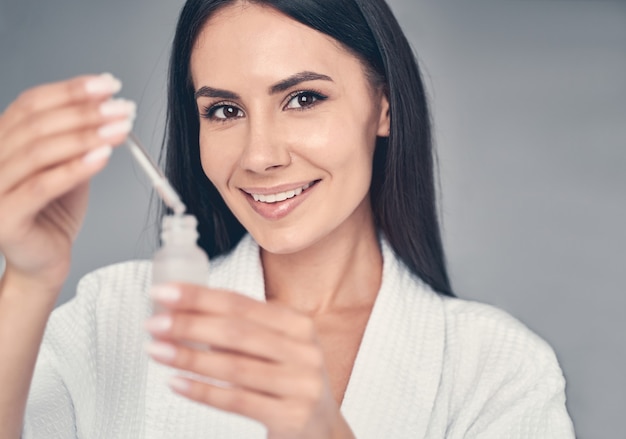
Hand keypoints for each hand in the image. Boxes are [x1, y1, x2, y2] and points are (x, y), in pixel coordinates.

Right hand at [0, 74, 133, 293]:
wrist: (43, 261)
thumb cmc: (54, 214)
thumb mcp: (69, 168)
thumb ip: (78, 142)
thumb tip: (107, 107)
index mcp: (1, 141)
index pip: (31, 103)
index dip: (71, 90)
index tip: (109, 84)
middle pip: (36, 124)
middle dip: (85, 111)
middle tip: (122, 107)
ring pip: (39, 152)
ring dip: (86, 136)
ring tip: (121, 129)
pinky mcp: (4, 216)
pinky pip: (42, 186)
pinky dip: (75, 168)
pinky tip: (103, 155)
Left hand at [146, 284, 355, 438]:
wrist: (322, 429)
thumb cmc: (289, 381)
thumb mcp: (277, 347)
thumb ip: (242, 330)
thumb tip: (183, 314)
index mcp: (298, 325)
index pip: (241, 304)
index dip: (199, 297)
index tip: (164, 293)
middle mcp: (304, 351)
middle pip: (236, 331)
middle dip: (189, 325)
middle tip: (154, 323)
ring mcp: (300, 384)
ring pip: (234, 367)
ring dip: (188, 357)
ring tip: (156, 350)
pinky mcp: (292, 416)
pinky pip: (238, 401)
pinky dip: (203, 392)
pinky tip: (177, 383)